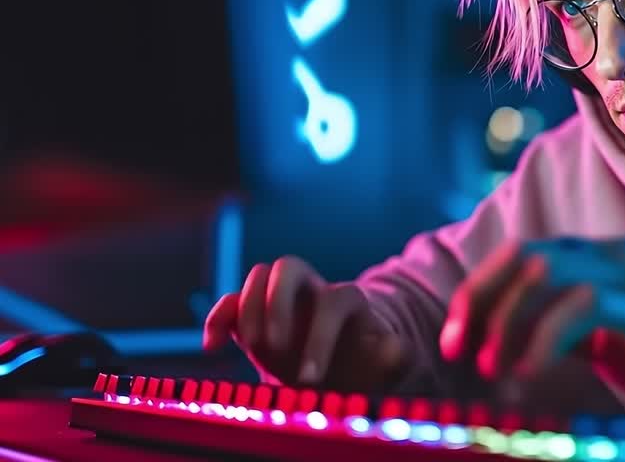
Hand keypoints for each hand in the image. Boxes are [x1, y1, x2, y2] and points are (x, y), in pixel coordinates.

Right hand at [203, 255, 404, 390]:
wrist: (338, 369)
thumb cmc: (362, 365)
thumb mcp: (383, 364)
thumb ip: (393, 355)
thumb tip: (393, 345)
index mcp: (346, 299)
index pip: (333, 300)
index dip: (321, 336)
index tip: (311, 377)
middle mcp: (311, 290)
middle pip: (290, 266)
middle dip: (278, 304)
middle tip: (275, 347)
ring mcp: (280, 299)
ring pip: (258, 276)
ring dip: (249, 310)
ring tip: (252, 348)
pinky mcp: (253, 315)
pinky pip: (229, 301)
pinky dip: (217, 319)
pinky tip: (212, 347)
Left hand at [439, 237, 624, 421]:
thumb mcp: (600, 337)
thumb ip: (557, 326)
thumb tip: (496, 344)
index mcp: (596, 257)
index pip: (519, 254)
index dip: (477, 292)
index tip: (453, 339)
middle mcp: (610, 255)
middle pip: (524, 255)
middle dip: (480, 301)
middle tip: (459, 351)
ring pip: (547, 272)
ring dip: (508, 321)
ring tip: (494, 367)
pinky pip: (583, 307)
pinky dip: (545, 337)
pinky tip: (530, 370)